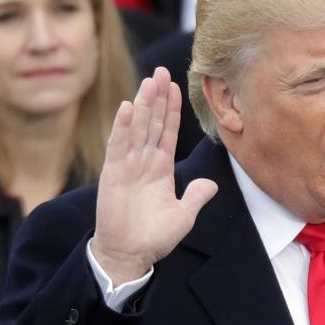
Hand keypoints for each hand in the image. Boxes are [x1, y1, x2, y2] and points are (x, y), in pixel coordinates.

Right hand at [90, 67, 216, 285]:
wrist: (130, 254)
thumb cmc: (155, 237)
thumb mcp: (184, 215)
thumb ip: (196, 196)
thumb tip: (212, 184)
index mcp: (161, 168)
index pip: (167, 132)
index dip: (171, 110)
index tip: (176, 87)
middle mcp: (144, 162)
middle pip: (152, 122)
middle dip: (157, 97)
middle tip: (162, 70)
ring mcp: (127, 165)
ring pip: (137, 128)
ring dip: (142, 104)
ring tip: (149, 81)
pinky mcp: (113, 174)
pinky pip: (118, 146)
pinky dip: (123, 127)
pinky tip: (127, 108)